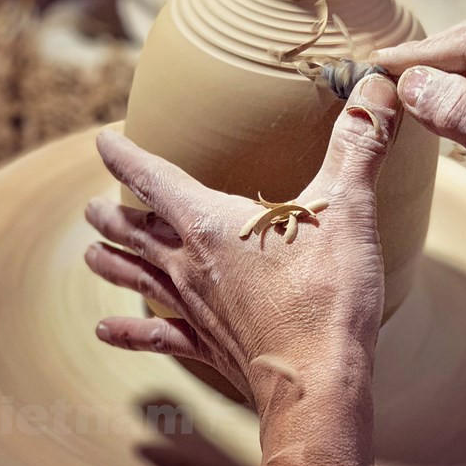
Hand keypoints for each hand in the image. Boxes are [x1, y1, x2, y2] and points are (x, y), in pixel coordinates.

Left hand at [85, 74, 400, 465]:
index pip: (154, 178)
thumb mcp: (347, 207)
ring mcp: (194, 308)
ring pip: (138, 279)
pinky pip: (158, 336)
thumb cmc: (327, 293)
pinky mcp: (208, 345)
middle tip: (91, 208)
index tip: (103, 140)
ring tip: (88, 253)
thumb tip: (376, 85)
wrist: (318, 381)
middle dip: (113, 216)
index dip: (125, 155)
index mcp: (211, 224)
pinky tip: (103, 331)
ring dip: (113, 264)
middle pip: (137, 232)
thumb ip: (358, 144)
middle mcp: (190, 264)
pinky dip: (129, 333)